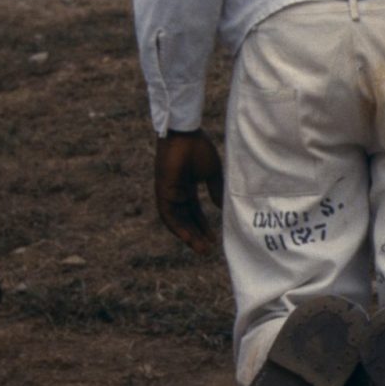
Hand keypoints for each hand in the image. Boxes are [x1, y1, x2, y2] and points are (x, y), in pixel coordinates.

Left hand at [155, 129, 223, 255]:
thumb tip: (222, 208)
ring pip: (176, 220)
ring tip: (199, 248)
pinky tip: (187, 237)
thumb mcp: (212, 173)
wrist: (185, 133)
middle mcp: (176, 192)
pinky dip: (176, 226)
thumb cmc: (198, 148)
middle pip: (185, 219)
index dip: (203, 226)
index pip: (195, 212)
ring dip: (187, 235)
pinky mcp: (162, 191)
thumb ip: (216, 190)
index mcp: (187, 187)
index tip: (213, 239)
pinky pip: (167, 214)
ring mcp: (168, 192)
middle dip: (196, 235)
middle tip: (206, 251)